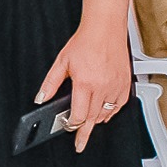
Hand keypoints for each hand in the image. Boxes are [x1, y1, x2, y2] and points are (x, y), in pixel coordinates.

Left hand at [34, 17, 131, 151]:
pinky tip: (103, 112)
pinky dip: (110, 112)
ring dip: (95, 120)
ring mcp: (115, 86)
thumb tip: (41, 98)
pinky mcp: (125, 84)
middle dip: (83, 129)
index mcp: (85, 83)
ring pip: (106, 115)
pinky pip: (118, 106)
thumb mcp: (61, 62)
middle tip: (78, 137)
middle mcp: (102, 87)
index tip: (68, 128)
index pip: (78, 115)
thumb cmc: (85, 42)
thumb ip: (50, 83)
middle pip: (92, 119)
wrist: (105, 29)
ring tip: (87, 122)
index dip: (71, 125)